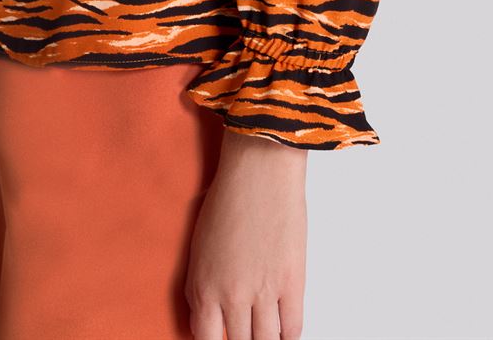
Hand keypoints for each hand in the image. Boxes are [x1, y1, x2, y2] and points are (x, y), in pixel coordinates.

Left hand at [184, 128, 307, 339]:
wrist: (258, 170)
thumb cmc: (227, 199)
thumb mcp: (199, 248)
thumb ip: (200, 289)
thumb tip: (204, 323)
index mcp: (203, 287)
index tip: (223, 337)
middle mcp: (231, 296)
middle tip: (246, 329)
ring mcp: (263, 292)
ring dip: (265, 338)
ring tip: (264, 329)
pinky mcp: (291, 283)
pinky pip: (293, 329)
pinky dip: (288, 334)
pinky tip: (284, 327)